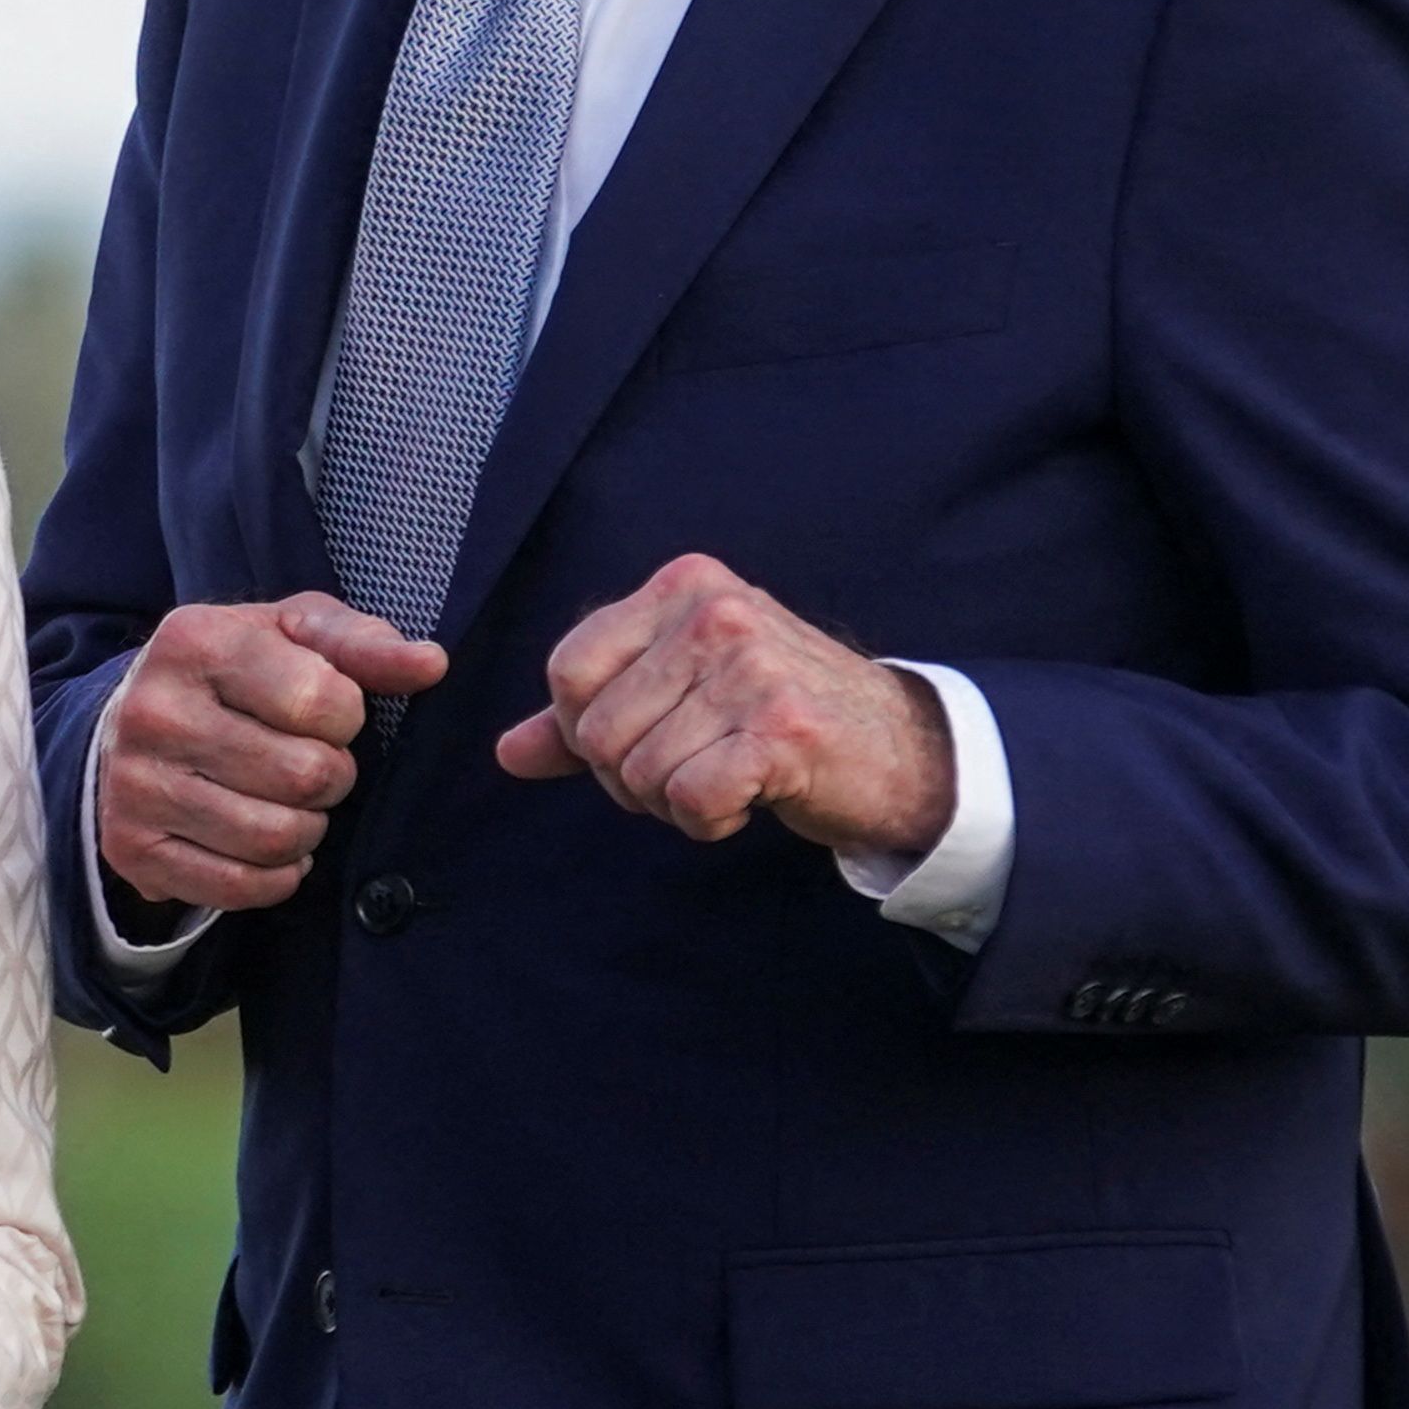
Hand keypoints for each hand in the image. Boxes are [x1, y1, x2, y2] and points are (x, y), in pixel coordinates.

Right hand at [95, 596, 449, 917]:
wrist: (131, 721)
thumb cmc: (236, 672)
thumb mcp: (294, 635)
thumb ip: (364, 644)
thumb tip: (431, 664)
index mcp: (195, 641)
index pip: (322, 701)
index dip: (346, 716)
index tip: (323, 712)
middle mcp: (152, 711)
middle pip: (304, 776)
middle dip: (330, 776)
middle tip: (311, 765)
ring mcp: (134, 785)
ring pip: (274, 838)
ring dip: (306, 828)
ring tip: (289, 802)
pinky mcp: (132, 848)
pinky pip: (240, 886)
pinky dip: (275, 875)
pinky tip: (266, 844)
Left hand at [495, 553, 950, 857]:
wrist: (901, 749)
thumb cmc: (777, 716)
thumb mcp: (680, 691)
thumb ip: (587, 716)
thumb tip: (507, 753)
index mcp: (682, 587)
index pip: (568, 669)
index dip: (585, 730)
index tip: (641, 740)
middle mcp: (715, 613)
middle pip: (598, 730)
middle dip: (630, 777)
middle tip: (691, 770)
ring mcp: (752, 667)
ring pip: (640, 771)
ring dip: (674, 802)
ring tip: (726, 779)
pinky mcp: (783, 729)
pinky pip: (689, 798)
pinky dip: (708, 821)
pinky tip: (747, 800)